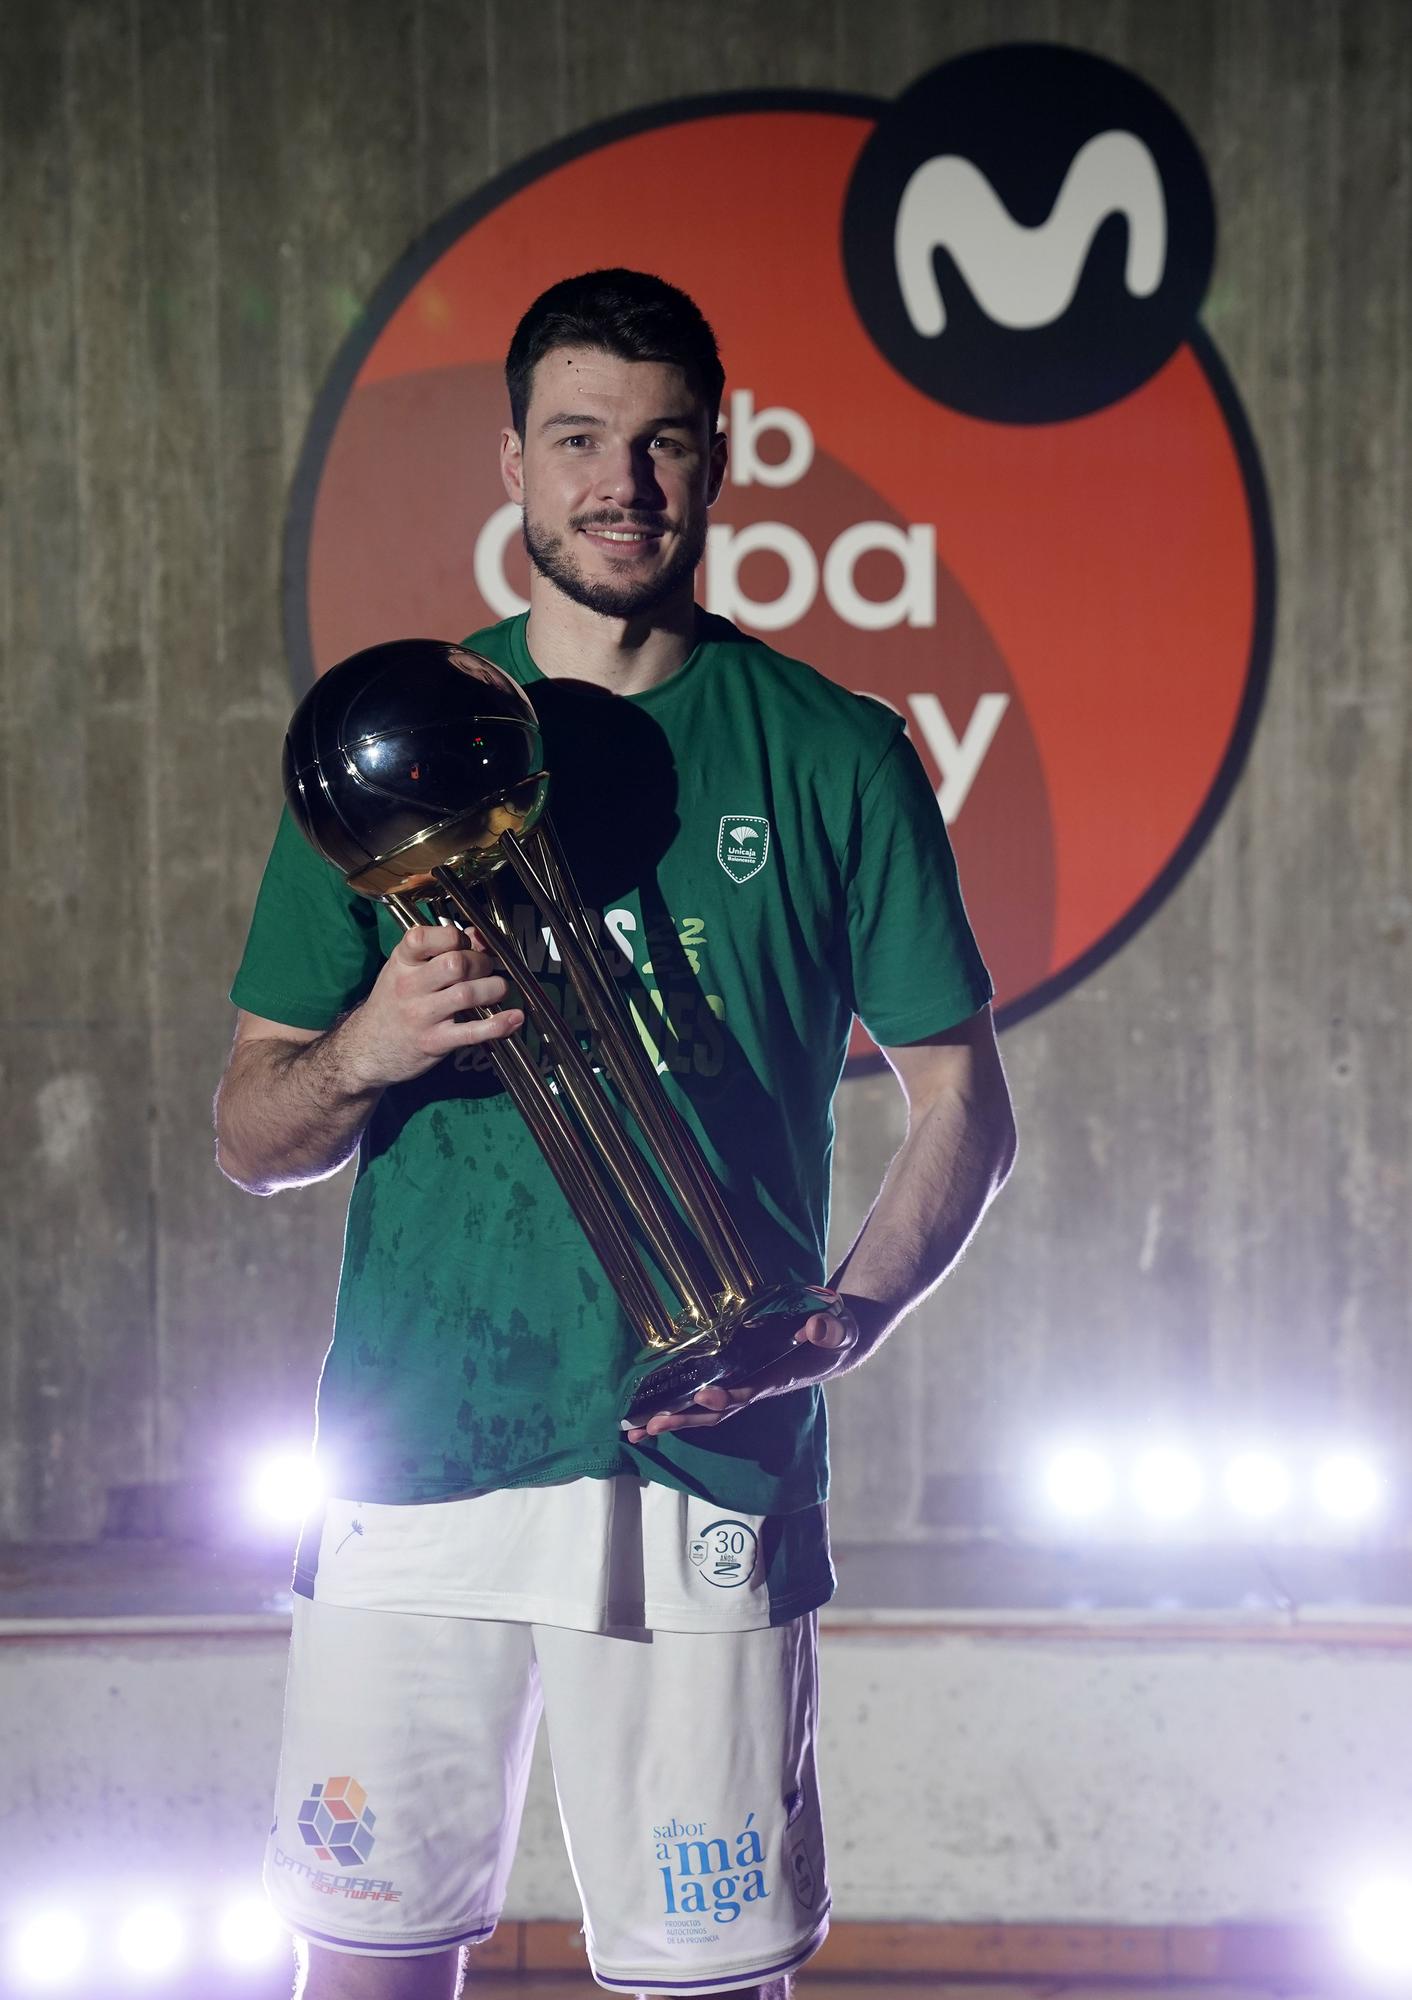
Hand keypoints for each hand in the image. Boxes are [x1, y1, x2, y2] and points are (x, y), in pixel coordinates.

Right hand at [340, 924, 523, 1089]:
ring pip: (467, 994)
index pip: (426, 937)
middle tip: (485, 970)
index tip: (464, 943)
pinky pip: (472, 1032)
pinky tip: (514, 1018)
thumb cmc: (393, 1003)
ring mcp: (421, 1015)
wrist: (366, 1049)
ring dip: (493, 989)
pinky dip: (498, 1024)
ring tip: (497, 990)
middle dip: (481, 963)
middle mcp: (409, 986)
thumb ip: (440, 951)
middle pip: (455, 964)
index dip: (454, 936)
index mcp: (401, 962)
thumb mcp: (406, 970)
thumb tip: (479, 936)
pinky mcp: (434, 1042)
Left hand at [622, 1304, 859, 1443]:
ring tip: (636, 1432)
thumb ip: (829, 1331)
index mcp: (779, 1379)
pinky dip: (677, 1406)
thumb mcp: (840, 1332)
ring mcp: (744, 1386)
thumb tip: (814, 1328)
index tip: (705, 1396)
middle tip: (651, 1427)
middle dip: (685, 1420)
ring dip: (672, 1420)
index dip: (728, 1396)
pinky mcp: (736, 1378)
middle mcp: (757, 1388)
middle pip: (717, 1411)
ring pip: (704, 1410)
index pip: (751, 1392)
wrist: (832, 1345)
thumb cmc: (835, 1337)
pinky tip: (649, 1413)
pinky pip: (703, 1396)